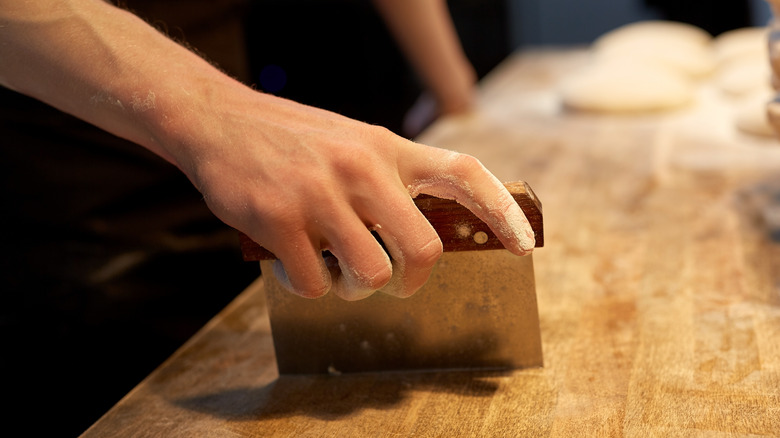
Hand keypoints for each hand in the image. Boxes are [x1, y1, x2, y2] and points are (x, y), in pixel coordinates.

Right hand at [176, 90, 533, 300]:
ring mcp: (321, 195)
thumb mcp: (352, 142)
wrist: (217, 120)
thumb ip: (388, 180)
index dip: (502, 210)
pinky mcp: (280, 221)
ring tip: (332, 270)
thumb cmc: (291, 140)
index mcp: (387, 148)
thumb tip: (423, 234)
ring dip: (355, 289)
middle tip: (392, 284)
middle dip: (412, 282)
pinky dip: (308, 286)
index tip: (523, 244)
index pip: (464, 173)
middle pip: (424, 249)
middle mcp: (362, 169)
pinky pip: (315, 284)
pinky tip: (292, 263)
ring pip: (371, 276)